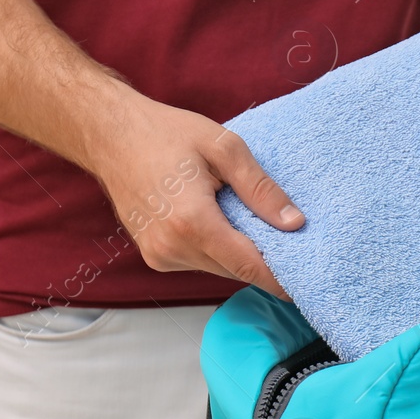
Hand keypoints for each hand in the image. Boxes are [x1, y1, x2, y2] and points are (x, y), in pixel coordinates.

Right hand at [84, 91, 303, 297]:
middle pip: (235, 270)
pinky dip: (217, 248)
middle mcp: (172, 247)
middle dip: (264, 261)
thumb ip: (261, 189)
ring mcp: (159, 255)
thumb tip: (295, 223)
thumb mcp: (224, 148)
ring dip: (239, 253)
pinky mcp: (154, 255)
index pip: (249, 266)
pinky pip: (199, 261)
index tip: (308, 285)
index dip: (281, 279)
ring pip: (218, 267)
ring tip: (254, 223)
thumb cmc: (166, 133)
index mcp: (193, 222)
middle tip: (291, 243)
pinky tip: (221, 221)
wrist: (110, 134)